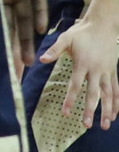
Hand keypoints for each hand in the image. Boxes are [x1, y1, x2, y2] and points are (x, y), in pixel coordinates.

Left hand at [44, 14, 118, 132]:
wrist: (104, 25)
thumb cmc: (82, 32)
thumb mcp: (66, 38)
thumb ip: (54, 50)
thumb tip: (41, 59)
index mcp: (83, 63)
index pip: (75, 85)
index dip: (70, 100)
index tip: (66, 113)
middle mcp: (96, 70)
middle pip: (93, 93)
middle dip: (90, 110)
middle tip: (86, 125)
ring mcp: (107, 71)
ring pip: (108, 94)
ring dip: (107, 110)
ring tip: (105, 125)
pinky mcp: (113, 71)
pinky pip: (116, 89)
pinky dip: (117, 102)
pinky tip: (115, 114)